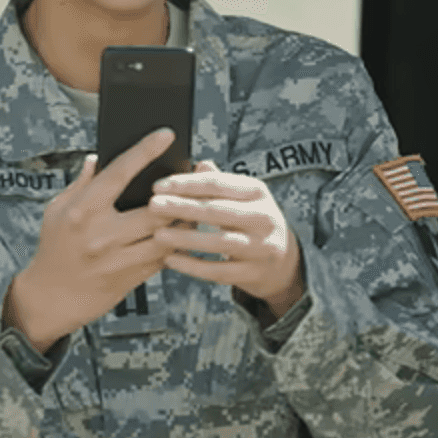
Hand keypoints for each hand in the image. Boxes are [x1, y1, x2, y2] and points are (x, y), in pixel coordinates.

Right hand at [11, 128, 189, 347]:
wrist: (51, 297)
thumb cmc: (53, 249)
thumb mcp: (56, 210)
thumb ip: (80, 184)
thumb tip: (96, 158)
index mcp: (83, 211)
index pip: (119, 173)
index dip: (144, 151)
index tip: (165, 135)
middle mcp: (103, 234)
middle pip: (156, 209)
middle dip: (179, 192)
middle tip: (193, 175)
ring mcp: (120, 259)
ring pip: (168, 235)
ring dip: (185, 219)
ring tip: (194, 204)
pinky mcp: (133, 277)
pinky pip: (165, 256)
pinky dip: (177, 242)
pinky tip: (182, 231)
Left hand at [149, 161, 304, 315]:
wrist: (284, 261)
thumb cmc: (253, 221)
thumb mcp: (244, 196)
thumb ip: (219, 182)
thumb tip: (198, 164)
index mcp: (258, 192)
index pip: (218, 184)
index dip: (186, 184)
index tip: (159, 185)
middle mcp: (264, 218)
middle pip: (217, 211)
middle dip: (181, 207)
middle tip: (153, 205)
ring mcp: (261, 248)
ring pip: (219, 242)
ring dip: (186, 238)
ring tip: (158, 234)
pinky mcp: (254, 273)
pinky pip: (218, 271)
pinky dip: (193, 266)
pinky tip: (171, 259)